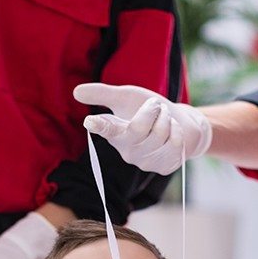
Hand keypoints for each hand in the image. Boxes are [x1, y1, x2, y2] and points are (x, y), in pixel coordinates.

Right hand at [73, 83, 211, 174]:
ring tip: (164, 119)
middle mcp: (127, 151)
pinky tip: (173, 133)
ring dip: (167, 118)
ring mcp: (145, 162)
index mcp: (115, 134)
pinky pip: (175, 142)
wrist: (180, 123)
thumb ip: (103, 94)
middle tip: (155, 106)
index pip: (106, 129)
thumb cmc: (149, 111)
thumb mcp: (126, 98)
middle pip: (139, 127)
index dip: (99, 125)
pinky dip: (177, 130)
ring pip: (160, 133)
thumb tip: (76, 91)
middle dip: (152, 109)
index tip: (91, 121)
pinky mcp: (163, 167)